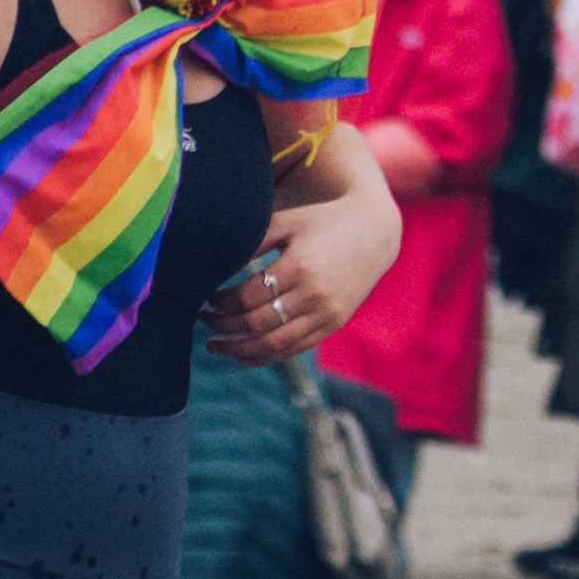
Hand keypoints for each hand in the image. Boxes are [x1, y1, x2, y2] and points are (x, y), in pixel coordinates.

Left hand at [202, 198, 395, 364]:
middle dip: (224, 326)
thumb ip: (253, 242)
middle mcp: (314, 294)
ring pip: (274, 343)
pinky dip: (266, 357)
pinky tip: (243, 358)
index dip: (221, 302)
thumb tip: (213, 267)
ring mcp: (327, 312)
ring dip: (238, 349)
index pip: (248, 296)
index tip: (206, 298)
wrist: (375, 231)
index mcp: (299, 266)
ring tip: (214, 347)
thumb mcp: (288, 222)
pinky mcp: (335, 323)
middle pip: (257, 323)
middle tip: (203, 321)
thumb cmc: (324, 221)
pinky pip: (296, 348)